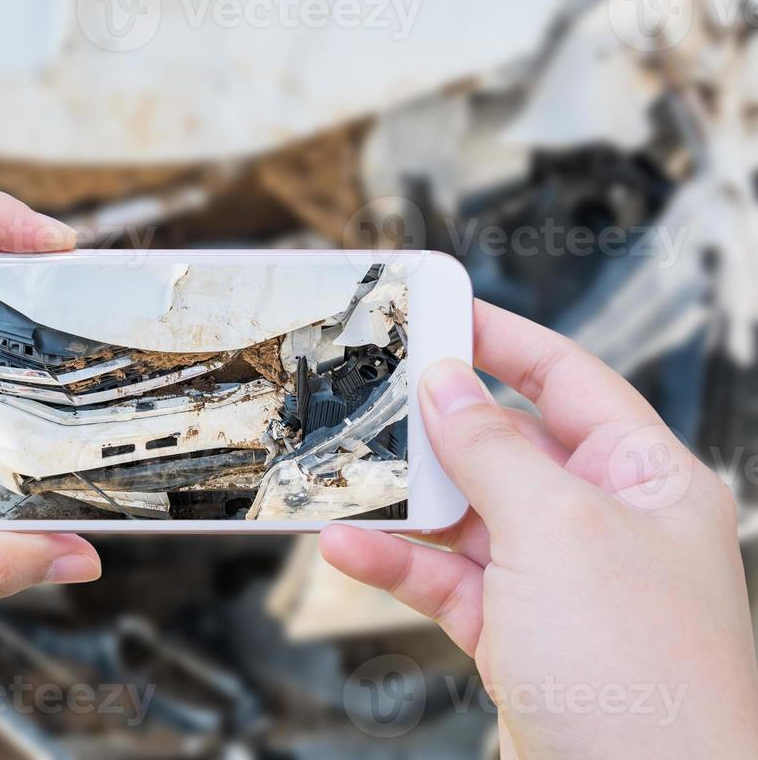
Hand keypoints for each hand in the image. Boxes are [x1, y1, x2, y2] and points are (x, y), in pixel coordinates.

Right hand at [320, 300, 757, 757]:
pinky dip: (396, 563)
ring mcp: (558, 582)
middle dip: (434, 429)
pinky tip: (348, 548)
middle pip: (504, 446)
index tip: (437, 312)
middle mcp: (604, 524)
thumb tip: (444, 382)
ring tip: (339, 478)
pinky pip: (445, 579)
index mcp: (646, 479)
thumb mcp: (556, 531)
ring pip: (464, 516)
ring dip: (400, 504)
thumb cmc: (640, 675)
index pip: (567, 381)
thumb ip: (491, 450)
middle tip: (367, 396)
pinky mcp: (517, 635)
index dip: (501, 341)